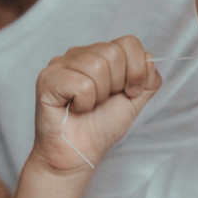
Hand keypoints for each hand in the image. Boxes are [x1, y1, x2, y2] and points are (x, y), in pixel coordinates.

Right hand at [31, 36, 161, 174]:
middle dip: (117, 85)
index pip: (128, 42)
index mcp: (98, 54)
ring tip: (87, 106)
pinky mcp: (47, 79)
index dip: (136, 70)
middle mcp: (78, 54)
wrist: (79, 155)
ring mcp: (60, 64)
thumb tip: (150, 59)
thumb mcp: (133, 101)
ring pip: (97, 67)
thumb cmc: (101, 128)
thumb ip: (147, 80)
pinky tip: (74, 109)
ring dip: (99, 96)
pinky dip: (84, 103)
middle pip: (113, 53)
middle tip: (102, 102)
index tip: (129, 92)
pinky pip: (82, 84)